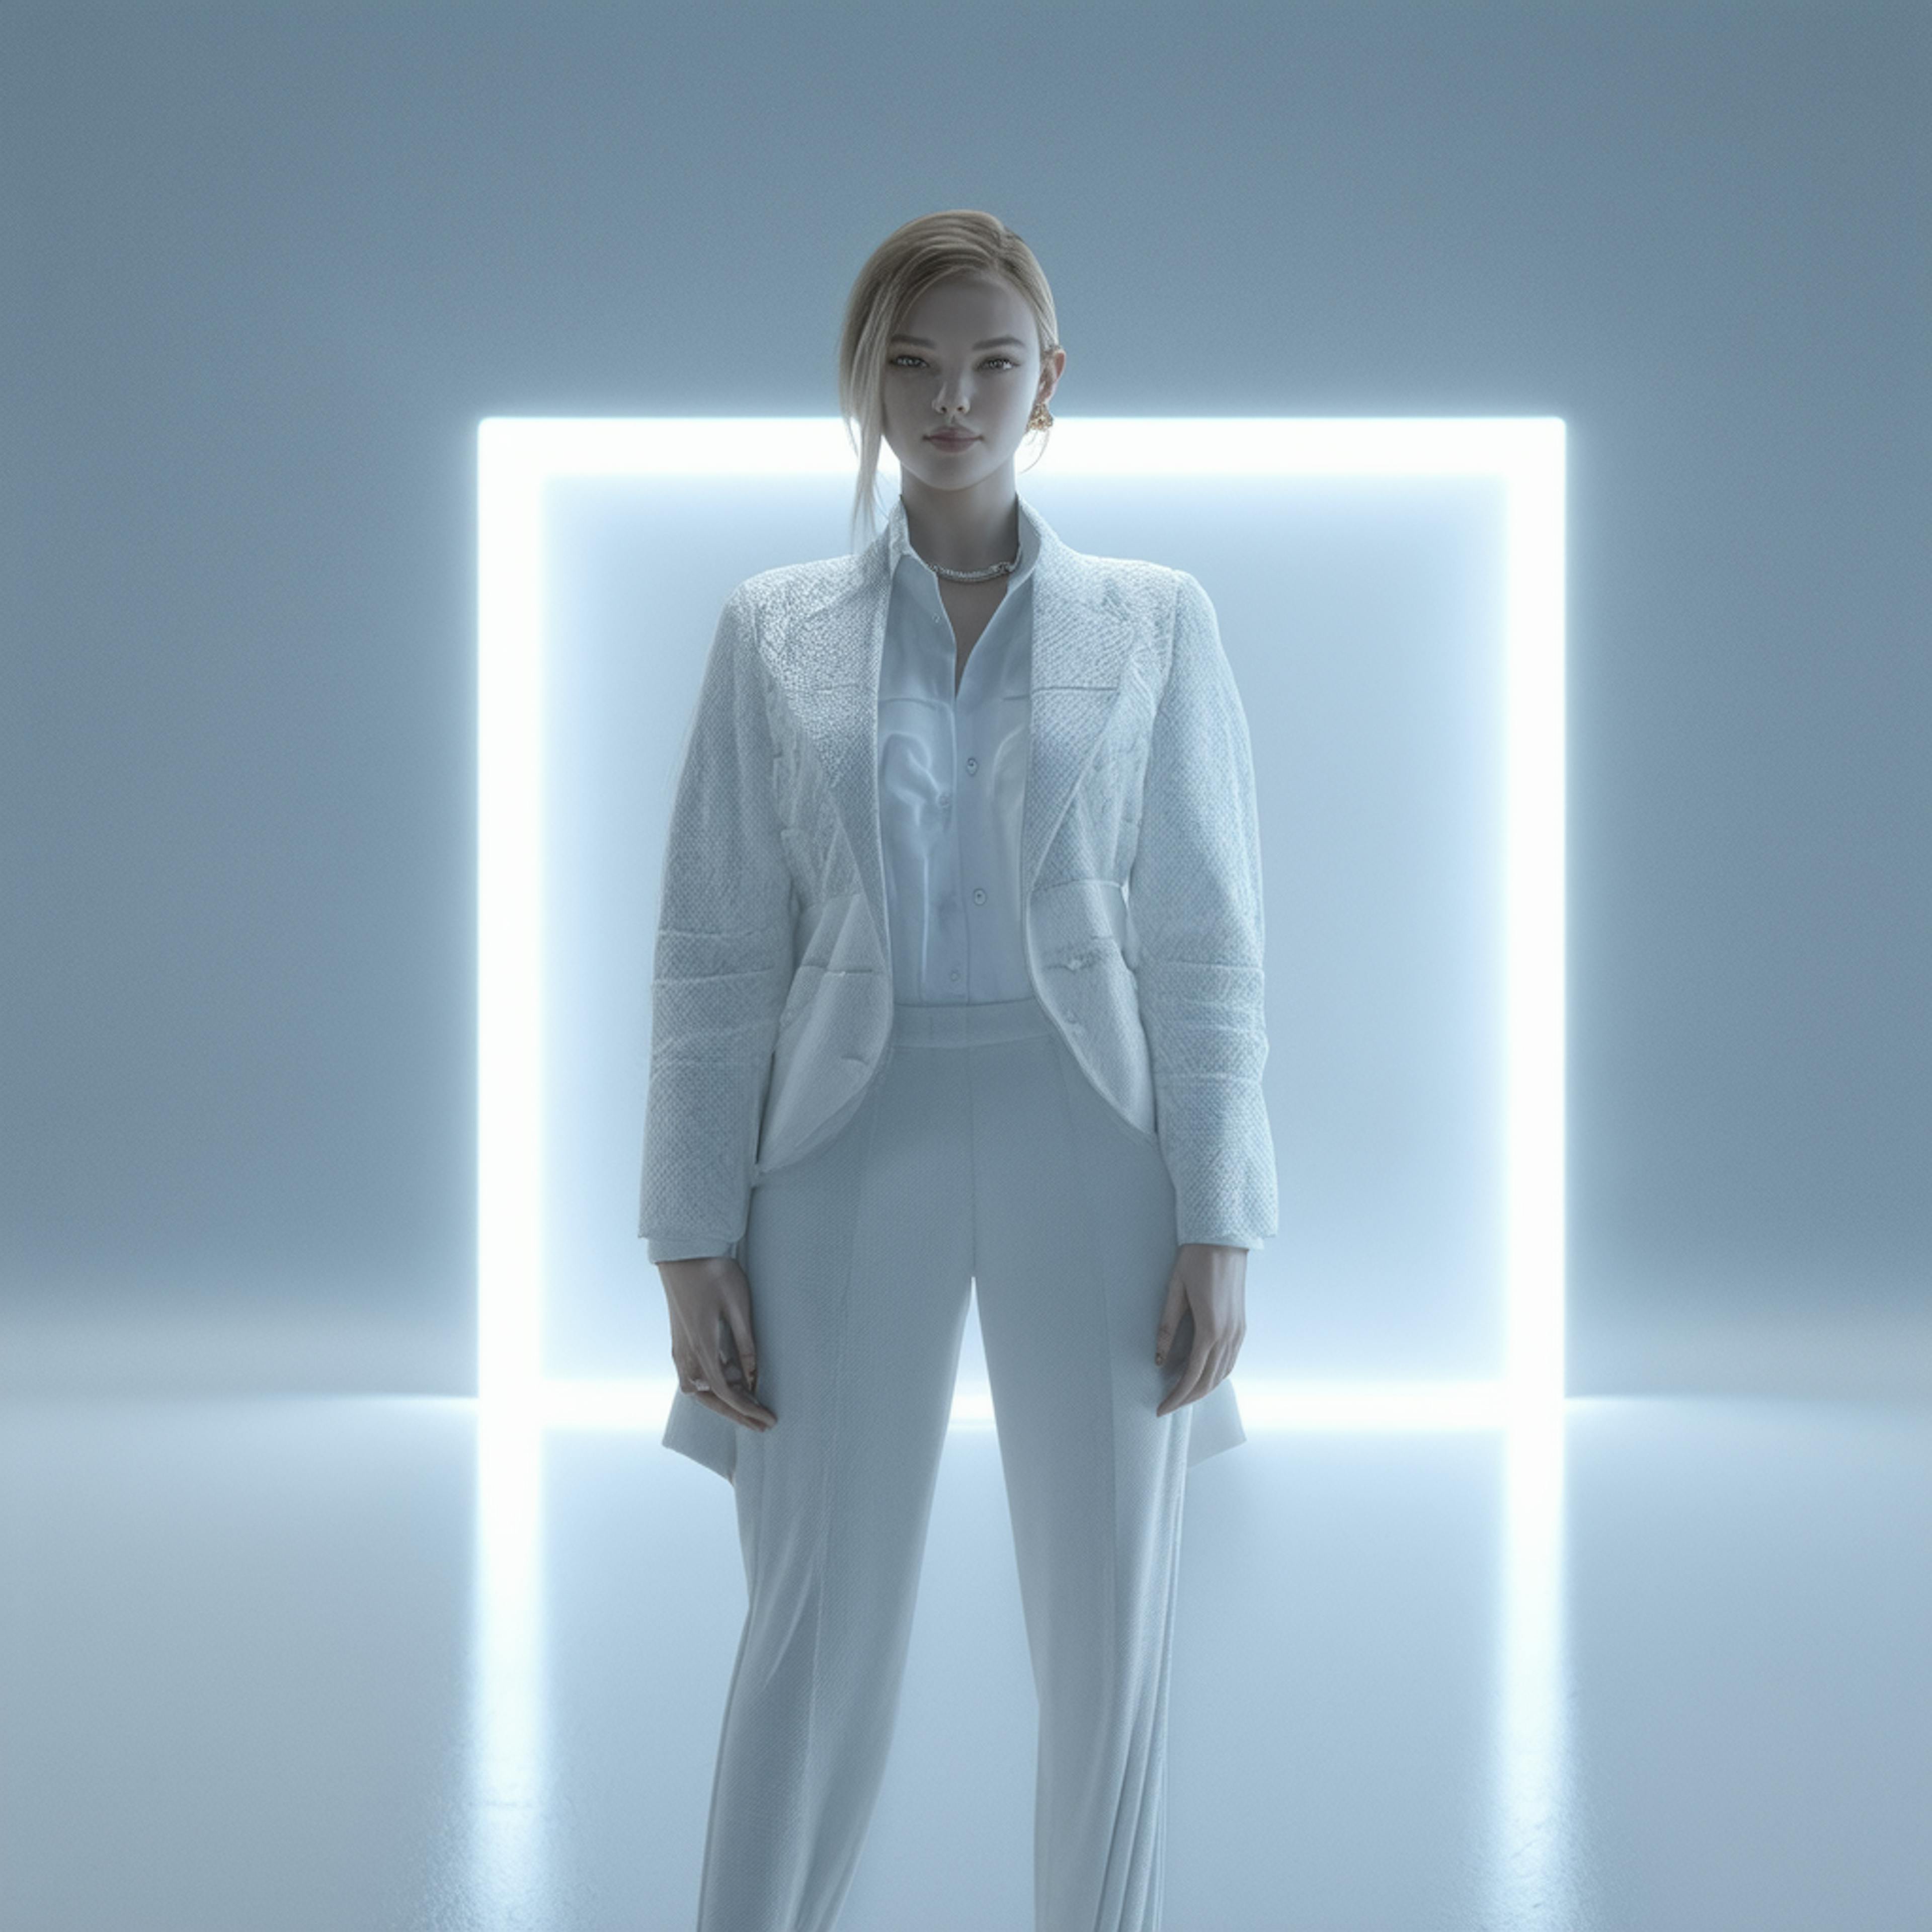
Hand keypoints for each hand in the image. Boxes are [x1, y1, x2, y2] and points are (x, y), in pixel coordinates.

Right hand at [658, 1255, 775, 1430]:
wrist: (683, 1251)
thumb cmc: (714, 1273)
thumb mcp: (738, 1306)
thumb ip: (746, 1344)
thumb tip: (752, 1377)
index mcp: (701, 1346)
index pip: (725, 1392)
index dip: (747, 1409)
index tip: (769, 1419)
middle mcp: (686, 1353)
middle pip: (709, 1398)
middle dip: (737, 1413)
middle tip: (762, 1423)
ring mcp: (679, 1348)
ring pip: (699, 1389)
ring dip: (724, 1399)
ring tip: (752, 1402)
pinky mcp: (679, 1340)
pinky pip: (694, 1374)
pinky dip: (714, 1384)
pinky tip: (734, 1378)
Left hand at [1155, 1242, 1247, 1416]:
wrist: (1224, 1239)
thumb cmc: (1196, 1260)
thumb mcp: (1175, 1291)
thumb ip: (1166, 1327)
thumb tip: (1159, 1360)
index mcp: (1210, 1329)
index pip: (1192, 1375)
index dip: (1176, 1396)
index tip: (1161, 1408)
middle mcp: (1228, 1335)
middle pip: (1209, 1381)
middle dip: (1188, 1398)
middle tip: (1168, 1407)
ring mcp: (1238, 1332)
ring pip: (1222, 1374)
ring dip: (1202, 1389)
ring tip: (1182, 1395)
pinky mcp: (1241, 1326)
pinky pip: (1230, 1361)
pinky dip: (1216, 1375)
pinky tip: (1202, 1376)